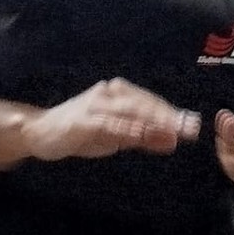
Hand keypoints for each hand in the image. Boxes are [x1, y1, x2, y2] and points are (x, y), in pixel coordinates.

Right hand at [23, 80, 200, 161]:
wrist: (40, 132)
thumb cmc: (78, 133)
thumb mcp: (114, 137)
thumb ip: (141, 137)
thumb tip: (172, 141)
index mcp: (117, 93)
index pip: (149, 102)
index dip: (172, 113)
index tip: (193, 125)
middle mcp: (108, 93)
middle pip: (144, 104)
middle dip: (168, 117)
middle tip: (190, 128)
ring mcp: (95, 105)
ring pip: (130, 111)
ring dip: (153, 121)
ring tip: (172, 131)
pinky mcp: (83, 120)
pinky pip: (109, 124)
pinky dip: (127, 128)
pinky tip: (141, 134)